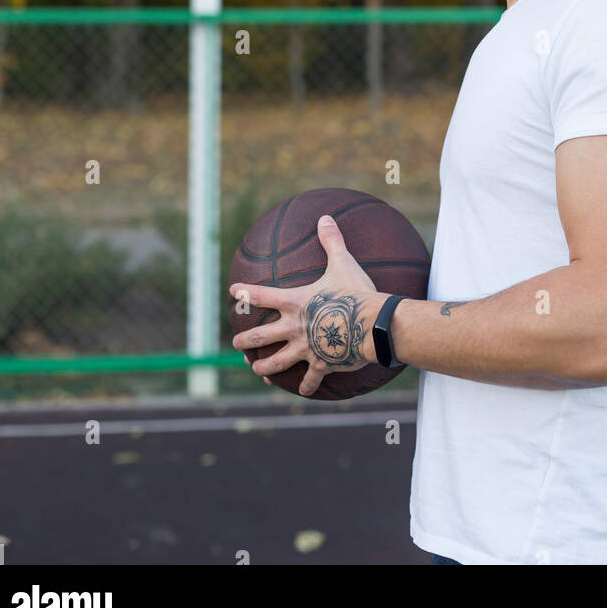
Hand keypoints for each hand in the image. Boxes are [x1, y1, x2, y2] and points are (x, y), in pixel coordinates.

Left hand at [230, 215, 387, 397]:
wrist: (373, 324)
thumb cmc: (356, 293)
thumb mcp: (342, 263)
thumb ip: (331, 241)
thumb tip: (325, 217)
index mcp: (294, 302)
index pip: (262, 296)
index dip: (245, 293)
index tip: (233, 292)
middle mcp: (294, 327)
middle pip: (261, 336)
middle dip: (245, 340)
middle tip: (236, 343)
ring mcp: (305, 348)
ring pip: (277, 361)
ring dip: (264, 365)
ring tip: (255, 368)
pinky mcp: (321, 364)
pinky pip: (310, 379)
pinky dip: (306, 385)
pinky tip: (302, 390)